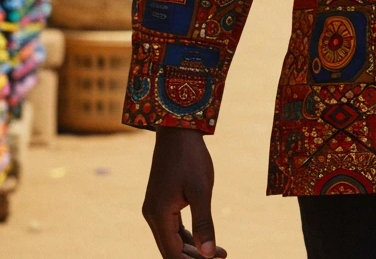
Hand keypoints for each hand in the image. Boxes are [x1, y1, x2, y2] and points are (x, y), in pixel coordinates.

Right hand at [142, 128, 222, 258]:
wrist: (178, 129)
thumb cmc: (191, 158)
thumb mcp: (201, 191)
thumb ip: (204, 224)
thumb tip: (208, 255)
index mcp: (159, 215)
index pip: (172, 254)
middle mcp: (152, 215)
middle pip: (171, 250)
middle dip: (196, 258)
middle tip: (223, 257)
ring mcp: (155, 208)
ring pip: (173, 239)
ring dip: (194, 248)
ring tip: (221, 252)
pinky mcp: (161, 201)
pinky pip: (173, 227)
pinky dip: (189, 235)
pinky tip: (206, 238)